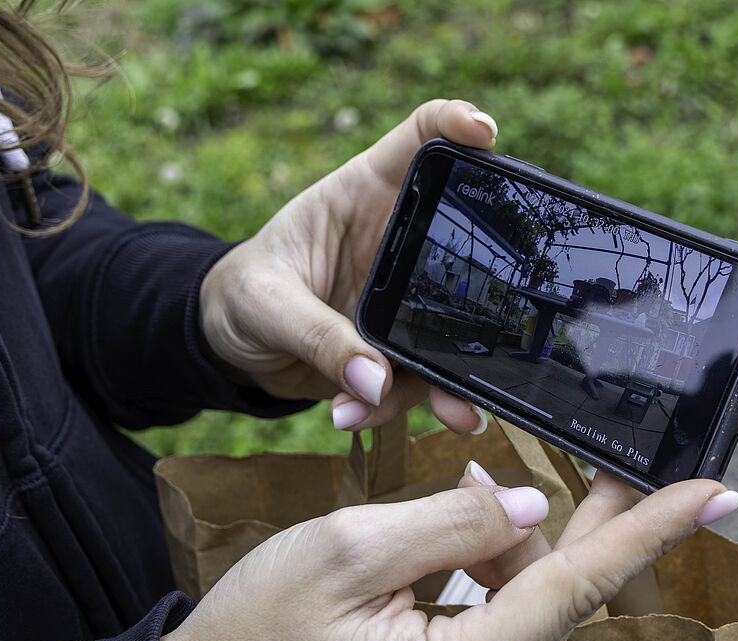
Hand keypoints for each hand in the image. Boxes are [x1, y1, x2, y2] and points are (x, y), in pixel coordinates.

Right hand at [158, 472, 737, 640]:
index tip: (715, 492)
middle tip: (628, 456)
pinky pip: (500, 612)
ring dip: (514, 536)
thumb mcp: (348, 548)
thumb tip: (529, 501)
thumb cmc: (259, 622)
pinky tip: (462, 528)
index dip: (648, 532)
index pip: (576, 585)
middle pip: (561, 589)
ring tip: (467, 489)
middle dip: (585, 519)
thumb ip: (451, 522)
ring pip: (529, 596)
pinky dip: (493, 562)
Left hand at [198, 99, 499, 433]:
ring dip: (454, 381)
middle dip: (493, 292)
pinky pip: (415, 383)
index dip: (456, 126)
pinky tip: (347, 417)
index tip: (484, 133)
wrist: (231, 346)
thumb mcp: (265, 303)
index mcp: (365, 196)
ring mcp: (406, 300)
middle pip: (465, 249)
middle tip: (506, 329)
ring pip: (454, 334)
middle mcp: (399, 244)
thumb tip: (376, 381)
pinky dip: (391, 409)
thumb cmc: (243, 293)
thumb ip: (316, 335)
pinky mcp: (398, 349)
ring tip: (456, 417)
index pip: (420, 142)